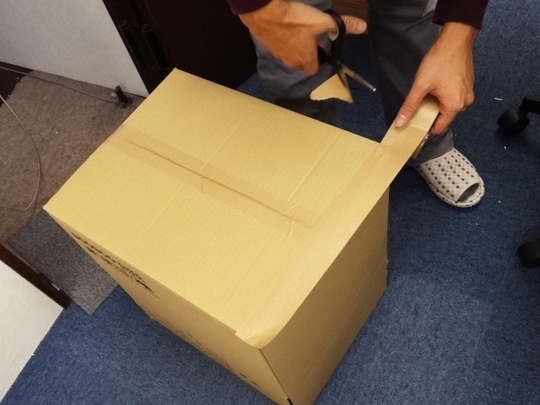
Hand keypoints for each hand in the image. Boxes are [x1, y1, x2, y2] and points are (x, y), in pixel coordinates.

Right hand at [239, 0, 366, 74]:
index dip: (319, 61)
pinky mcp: (266, 44)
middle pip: (300, 63)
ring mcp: (277, 53)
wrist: (264, 13)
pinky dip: (282, 39)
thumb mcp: (323, 21)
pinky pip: (277, 45)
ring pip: (288, 54)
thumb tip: (363, 27)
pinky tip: (284, 26)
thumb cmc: (294, 20)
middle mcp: (290, 60)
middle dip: (306, 54)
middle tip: (310, 38)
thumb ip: (342, 25)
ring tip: (298, 30)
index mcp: (304, 58)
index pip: (313, 70)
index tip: (321, 50)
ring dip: (293, 46)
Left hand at [394, 22, 476, 134]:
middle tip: (419, 105)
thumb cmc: (441, 60)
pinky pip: (454, 97)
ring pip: (448, 106)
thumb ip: (410, 106)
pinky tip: (436, 86)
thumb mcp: (421, 86)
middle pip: (444, 117)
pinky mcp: (467, 85)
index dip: (425, 128)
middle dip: (430, 113)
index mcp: (455, 106)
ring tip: (427, 93)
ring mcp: (467, 93)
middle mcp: (464, 102)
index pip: (439, 127)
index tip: (415, 125)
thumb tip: (400, 122)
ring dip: (437, 103)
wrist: (455, 40)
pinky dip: (444, 95)